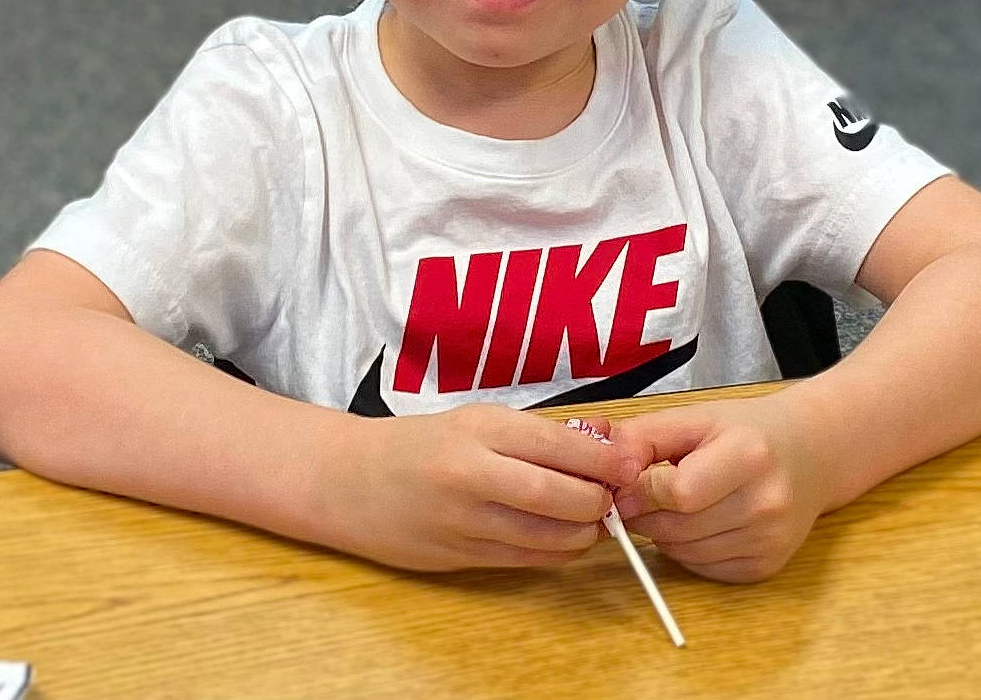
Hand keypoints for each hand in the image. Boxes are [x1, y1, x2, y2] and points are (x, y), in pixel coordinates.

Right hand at [325, 404, 636, 571]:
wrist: (349, 481)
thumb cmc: (422, 444)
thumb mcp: (479, 419)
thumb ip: (540, 433)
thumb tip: (605, 440)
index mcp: (480, 430)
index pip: (562, 447)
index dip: (606, 461)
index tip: (630, 464)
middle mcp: (473, 475)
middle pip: (562, 497)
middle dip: (600, 501)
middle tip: (613, 494)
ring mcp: (464, 521)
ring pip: (549, 537)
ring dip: (584, 532)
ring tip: (591, 516)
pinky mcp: (459, 558)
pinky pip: (527, 560)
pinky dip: (557, 551)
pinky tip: (563, 536)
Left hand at [610, 395, 828, 583]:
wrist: (812, 453)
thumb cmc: (748, 431)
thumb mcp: (697, 417)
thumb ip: (644, 436)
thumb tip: (602, 465)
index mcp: (749, 455)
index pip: (677, 492)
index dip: (642, 491)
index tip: (628, 482)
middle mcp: (765, 502)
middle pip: (676, 528)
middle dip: (646, 514)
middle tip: (642, 496)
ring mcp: (769, 539)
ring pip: (684, 553)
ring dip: (663, 534)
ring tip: (675, 505)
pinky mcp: (766, 566)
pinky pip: (703, 568)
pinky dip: (687, 551)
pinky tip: (700, 523)